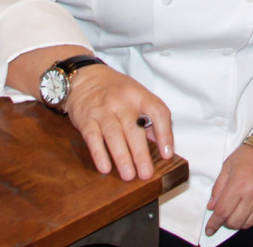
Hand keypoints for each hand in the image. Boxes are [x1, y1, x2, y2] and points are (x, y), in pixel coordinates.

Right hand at [65, 64, 173, 181]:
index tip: (167, 154)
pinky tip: (105, 168)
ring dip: (122, 156)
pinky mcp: (86, 119)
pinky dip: (99, 153)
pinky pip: (93, 137)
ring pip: (114, 134)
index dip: (164, 132)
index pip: (157, 111)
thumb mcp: (136, 94)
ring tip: (129, 175)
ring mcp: (103, 110)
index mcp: (139, 95)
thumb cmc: (115, 89)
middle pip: (134, 128)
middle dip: (141, 153)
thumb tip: (162, 143)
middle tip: (146, 173)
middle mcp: (122, 102)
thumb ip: (149, 117)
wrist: (85, 77)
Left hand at [205, 144, 252, 235]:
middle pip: (235, 222)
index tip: (210, 228)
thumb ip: (218, 187)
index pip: (223, 211)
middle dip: (226, 221)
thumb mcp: (228, 165)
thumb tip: (212, 206)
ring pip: (247, 223)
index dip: (214, 222)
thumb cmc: (249, 155)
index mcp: (239, 183)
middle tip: (225, 213)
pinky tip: (251, 205)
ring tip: (238, 208)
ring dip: (239, 220)